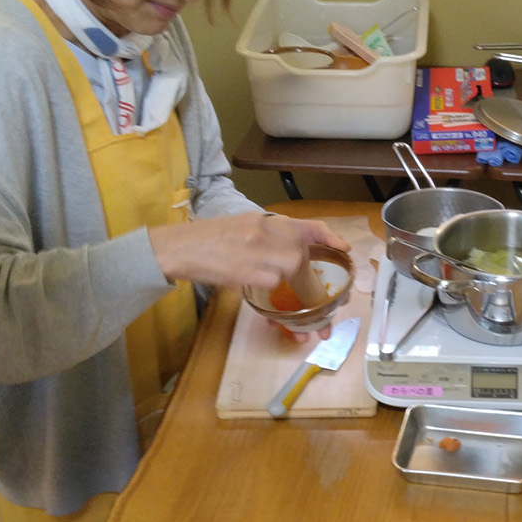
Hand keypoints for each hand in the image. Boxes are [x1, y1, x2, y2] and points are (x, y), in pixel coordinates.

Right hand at [148, 213, 348, 290]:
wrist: (177, 248)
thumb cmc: (207, 240)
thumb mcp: (243, 228)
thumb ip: (269, 239)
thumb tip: (293, 259)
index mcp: (264, 219)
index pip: (307, 224)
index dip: (330, 236)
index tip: (344, 249)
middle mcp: (264, 230)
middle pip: (301, 254)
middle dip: (307, 278)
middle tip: (307, 294)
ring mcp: (256, 249)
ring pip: (290, 270)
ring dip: (289, 289)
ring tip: (283, 302)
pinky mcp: (247, 270)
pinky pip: (271, 285)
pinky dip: (268, 294)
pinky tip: (257, 297)